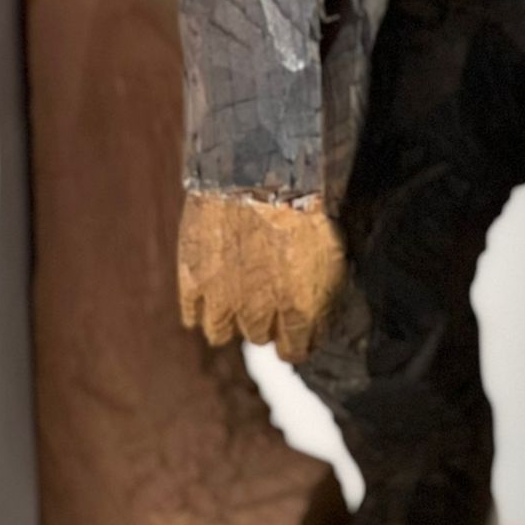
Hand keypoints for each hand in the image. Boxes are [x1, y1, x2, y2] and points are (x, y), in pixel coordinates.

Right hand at [177, 189, 345, 363]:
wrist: (259, 173)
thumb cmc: (304, 207)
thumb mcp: (332, 254)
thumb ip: (321, 297)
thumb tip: (317, 320)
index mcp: (300, 311)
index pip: (295, 350)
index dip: (296, 340)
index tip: (295, 331)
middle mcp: (259, 315)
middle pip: (259, 337)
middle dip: (266, 321)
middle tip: (266, 297)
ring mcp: (221, 301)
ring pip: (221, 333)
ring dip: (230, 319)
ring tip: (235, 296)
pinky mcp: (192, 283)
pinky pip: (191, 316)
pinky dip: (199, 309)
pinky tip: (209, 296)